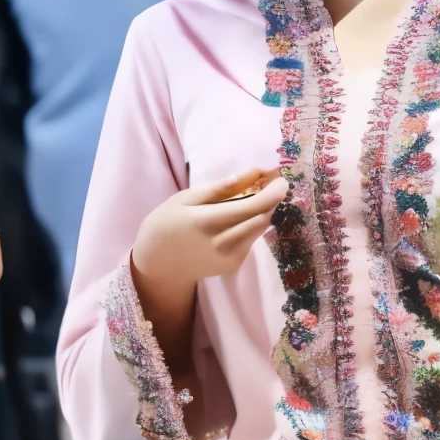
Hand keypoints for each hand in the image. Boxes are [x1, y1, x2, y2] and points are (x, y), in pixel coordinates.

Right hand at [132, 167, 288, 289]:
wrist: (157, 266)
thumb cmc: (165, 225)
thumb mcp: (185, 199)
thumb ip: (220, 188)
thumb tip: (252, 173)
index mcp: (208, 222)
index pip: (252, 207)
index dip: (273, 193)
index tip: (282, 179)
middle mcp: (223, 243)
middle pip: (262, 218)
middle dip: (273, 200)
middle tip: (274, 183)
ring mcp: (230, 257)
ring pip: (260, 229)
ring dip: (265, 211)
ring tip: (258, 196)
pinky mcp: (233, 265)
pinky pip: (252, 239)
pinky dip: (253, 225)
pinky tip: (243, 217)